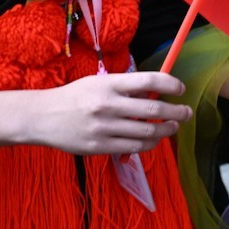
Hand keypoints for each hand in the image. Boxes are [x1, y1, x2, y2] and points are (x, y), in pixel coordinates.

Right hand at [28, 71, 191, 156]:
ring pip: (147, 132)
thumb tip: (157, 92)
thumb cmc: (75, 97)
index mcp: (108, 84)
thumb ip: (125, 87)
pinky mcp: (99, 147)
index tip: (180, 89)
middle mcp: (107, 105)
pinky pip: (133, 148)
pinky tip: (154, 139)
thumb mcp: (98, 82)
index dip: (170, 84)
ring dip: (166, 130)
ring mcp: (103, 127)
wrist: (42, 117)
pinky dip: (150, 144)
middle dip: (176, 112)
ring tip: (173, 126)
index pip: (149, 80)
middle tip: (186, 112)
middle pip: (153, 109)